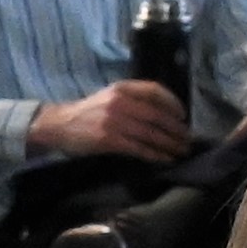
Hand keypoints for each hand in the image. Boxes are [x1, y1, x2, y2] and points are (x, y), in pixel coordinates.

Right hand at [22, 80, 188, 163]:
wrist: (59, 125)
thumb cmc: (88, 112)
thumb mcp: (109, 97)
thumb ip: (132, 99)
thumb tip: (162, 112)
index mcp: (122, 88)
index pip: (155, 91)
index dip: (173, 103)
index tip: (183, 115)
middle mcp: (120, 101)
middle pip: (157, 115)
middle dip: (176, 129)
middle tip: (187, 139)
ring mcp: (114, 121)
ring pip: (151, 133)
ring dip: (169, 144)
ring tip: (181, 151)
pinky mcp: (109, 140)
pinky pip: (139, 148)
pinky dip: (155, 154)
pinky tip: (165, 159)